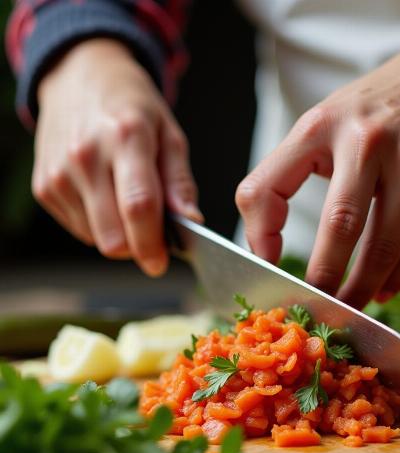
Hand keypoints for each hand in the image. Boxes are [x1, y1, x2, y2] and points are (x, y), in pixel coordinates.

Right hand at [34, 39, 200, 275]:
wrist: (78, 78)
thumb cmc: (132, 108)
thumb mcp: (169, 135)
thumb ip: (180, 182)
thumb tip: (191, 222)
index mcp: (126, 138)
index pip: (139, 207)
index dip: (152, 244)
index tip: (161, 263)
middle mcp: (86, 156)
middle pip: (113, 236)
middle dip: (138, 247)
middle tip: (153, 236)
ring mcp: (60, 173)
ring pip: (96, 239)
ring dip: (120, 235)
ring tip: (127, 203)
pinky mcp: (44, 186)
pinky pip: (80, 230)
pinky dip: (99, 226)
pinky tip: (105, 197)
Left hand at [236, 0, 399, 307]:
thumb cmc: (377, 108)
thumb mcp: (318, 126)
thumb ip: (275, 182)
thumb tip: (262, 251)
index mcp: (340, 132)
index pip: (321, 216)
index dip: (313, 269)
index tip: (285, 285)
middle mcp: (393, 150)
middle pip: (365, 245)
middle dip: (344, 292)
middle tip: (332, 313)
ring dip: (381, 287)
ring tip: (366, 296)